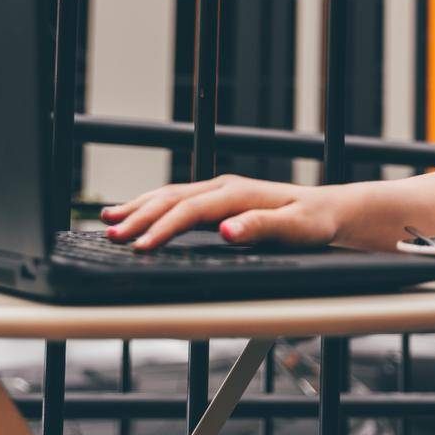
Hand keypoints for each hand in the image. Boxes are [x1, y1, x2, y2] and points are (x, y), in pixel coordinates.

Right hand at [98, 174, 343, 249]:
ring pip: (169, 195)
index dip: (163, 228)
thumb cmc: (314, 222)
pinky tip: (132, 210)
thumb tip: (227, 230)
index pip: (191, 210)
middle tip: (111, 236)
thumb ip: (262, 228)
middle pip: (172, 199)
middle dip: (140, 216)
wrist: (327, 209)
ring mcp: (219, 191)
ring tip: (107, 221)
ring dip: (138, 207)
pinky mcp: (218, 200)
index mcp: (238, 193)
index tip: (140, 246)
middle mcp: (224, 187)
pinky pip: (176, 199)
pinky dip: (150, 204)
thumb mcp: (296, 229)